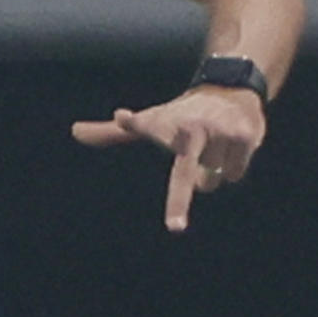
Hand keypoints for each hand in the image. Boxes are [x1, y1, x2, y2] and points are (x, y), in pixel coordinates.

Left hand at [72, 86, 266, 232]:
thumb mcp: (148, 121)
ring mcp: (218, 129)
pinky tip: (230, 145)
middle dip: (180, 200)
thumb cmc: (180, 114)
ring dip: (212, 170)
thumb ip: (111, 133)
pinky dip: (232, 167)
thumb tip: (73, 131)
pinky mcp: (243, 134)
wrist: (229, 88)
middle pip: (186, 174)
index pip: (145, 124)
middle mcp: (190, 126)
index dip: (133, 123)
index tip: (124, 118)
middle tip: (175, 228)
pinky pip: (232, 174)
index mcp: (164, 125)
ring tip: (212, 144)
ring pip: (211, 181)